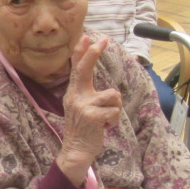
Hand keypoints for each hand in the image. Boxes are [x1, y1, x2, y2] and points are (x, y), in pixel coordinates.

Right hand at [57, 37, 121, 185]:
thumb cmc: (84, 128)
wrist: (77, 150)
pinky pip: (115, 110)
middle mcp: (75, 96)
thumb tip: (109, 88)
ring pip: (112, 94)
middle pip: (84, 69)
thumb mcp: (82, 107)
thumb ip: (89, 93)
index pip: (76, 68)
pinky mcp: (91, 116)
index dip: (81, 52)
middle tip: (103, 41)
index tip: (87, 37)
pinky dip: (114, 120)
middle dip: (93, 53)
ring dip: (115, 107)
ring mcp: (82, 106)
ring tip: (107, 117)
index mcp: (74, 93)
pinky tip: (106, 126)